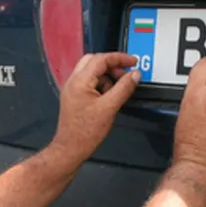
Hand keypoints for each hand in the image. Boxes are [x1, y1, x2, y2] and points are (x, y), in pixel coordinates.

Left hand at [51, 52, 140, 166]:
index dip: (119, 58)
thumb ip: (124, 88)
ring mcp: (72, 89)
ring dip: (107, 76)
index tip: (133, 61)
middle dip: (112, 65)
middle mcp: (73, 82)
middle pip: (94, 61)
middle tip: (126, 74)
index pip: (101, 59)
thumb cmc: (85, 132)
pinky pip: (89, 83)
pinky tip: (109, 97)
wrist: (71, 148)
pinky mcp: (74, 97)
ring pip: (91, 72)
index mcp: (80, 81)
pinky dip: (101, 85)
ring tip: (118, 90)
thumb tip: (134, 75)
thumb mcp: (110, 108)